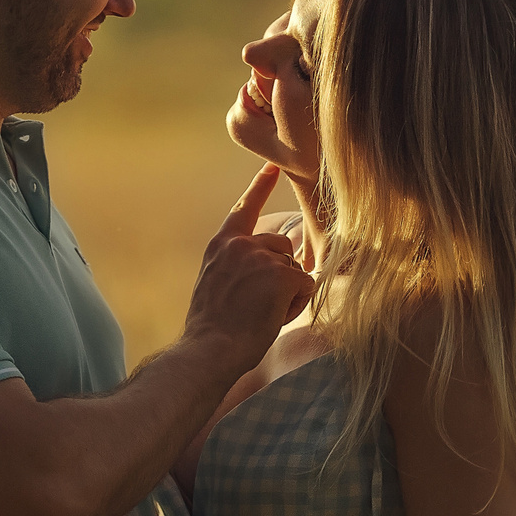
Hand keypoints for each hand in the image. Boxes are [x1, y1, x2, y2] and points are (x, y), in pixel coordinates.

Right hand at [184, 164, 315, 372]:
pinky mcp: (281, 276)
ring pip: (295, 269)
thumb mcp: (215, 283)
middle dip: (280, 274)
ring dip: (287, 292)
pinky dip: (295, 305)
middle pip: (282, 247)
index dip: (260, 186)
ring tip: (261, 313)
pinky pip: (306, 286)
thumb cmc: (212, 328)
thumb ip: (237, 266)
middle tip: (256, 305)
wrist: (210, 349)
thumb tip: (268, 268)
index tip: (273, 166)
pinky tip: (273, 317)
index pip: (244, 208)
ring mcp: (262, 258)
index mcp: (221, 245)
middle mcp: (241, 244)